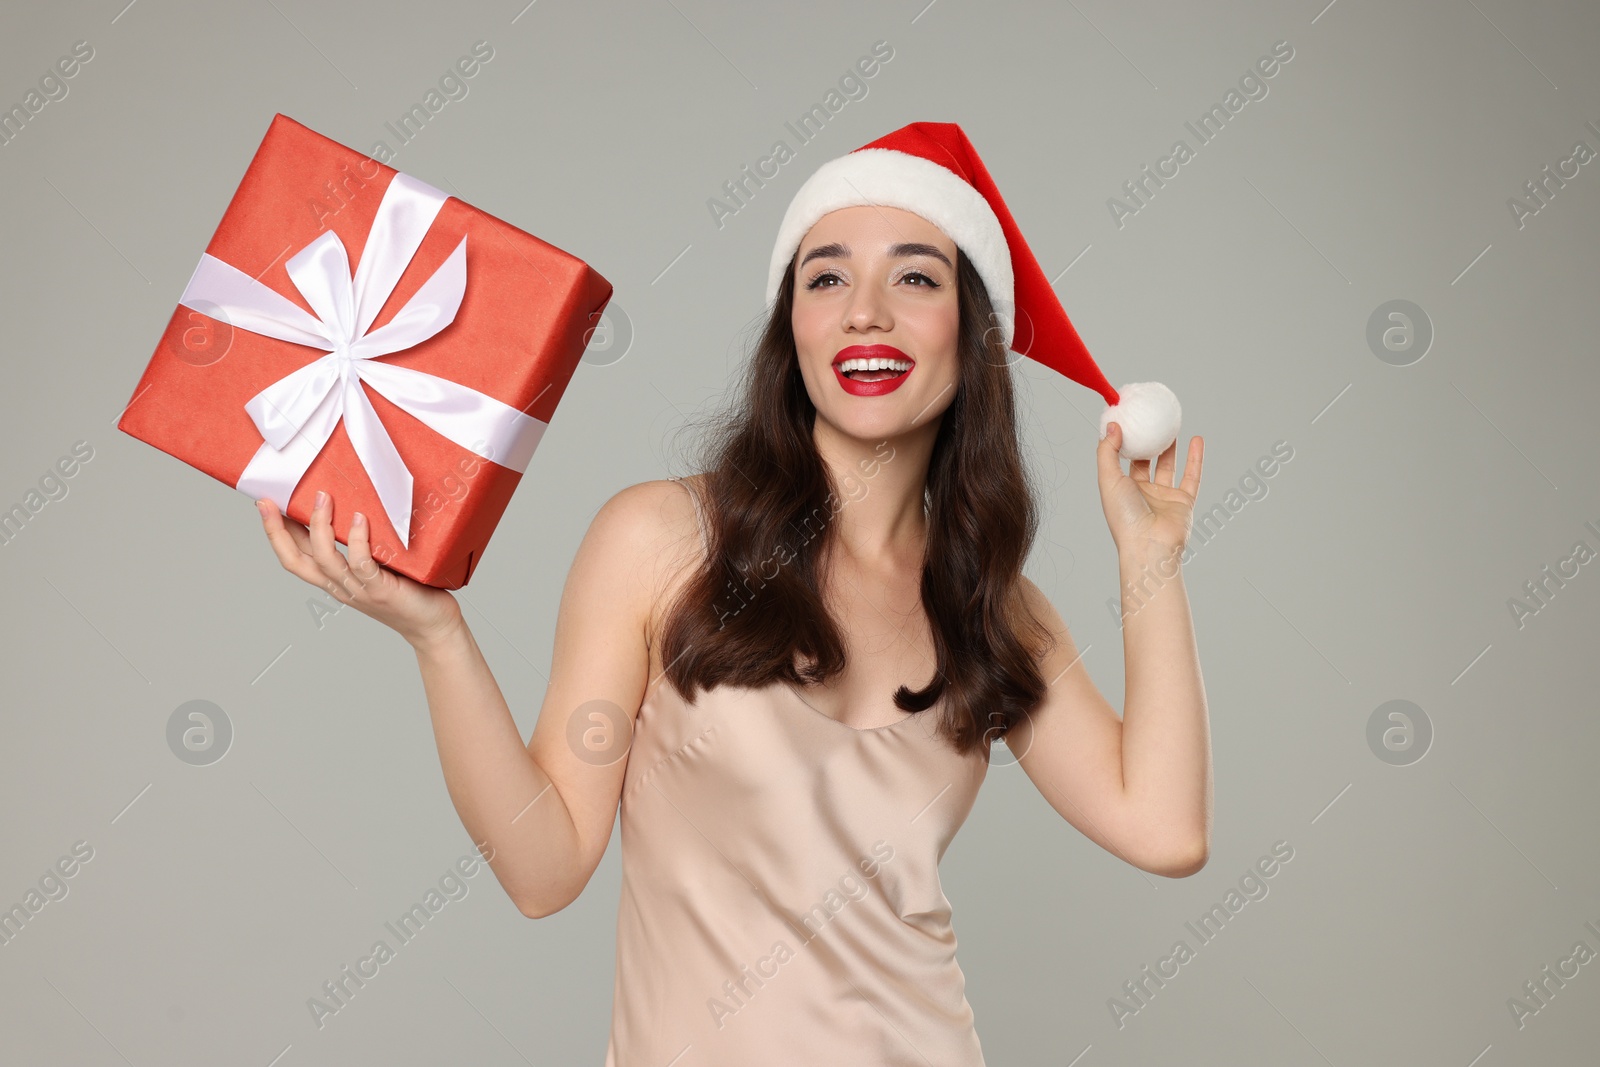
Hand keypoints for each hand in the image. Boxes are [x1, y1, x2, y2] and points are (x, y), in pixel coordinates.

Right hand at [256, 490, 463, 649]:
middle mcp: (340, 586)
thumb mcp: (377, 565)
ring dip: (320, 526)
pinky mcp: (381, 590)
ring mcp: (359, 590)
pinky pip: (362, 564)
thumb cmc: (409, 592)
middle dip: (278, 531)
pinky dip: (357, 541)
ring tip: (323, 498)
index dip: (275, 533)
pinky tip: (358, 520)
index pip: (294, 557)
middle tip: (269, 501)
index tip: (264, 504)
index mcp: (334, 580)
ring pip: (325, 559)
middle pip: (296, 560)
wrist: (433, 626)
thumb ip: (363, 544)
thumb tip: (355, 507)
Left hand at [1096, 423, 1202, 554]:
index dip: (1122, 442)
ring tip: (1171, 426)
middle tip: (1149, 421)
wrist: (1150, 545)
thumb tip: (1112, 425)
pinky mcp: (1184, 502)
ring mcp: (1164, 497)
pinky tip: (1197, 439)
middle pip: (1145, 462)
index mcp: (1122, 489)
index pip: (1121, 461)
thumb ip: (1107, 452)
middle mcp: (1143, 493)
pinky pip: (1192, 476)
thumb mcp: (1108, 479)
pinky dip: (1196, 458)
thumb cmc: (1125, 517)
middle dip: (1147, 443)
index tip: (1126, 420)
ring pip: (1169, 467)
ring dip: (1170, 447)